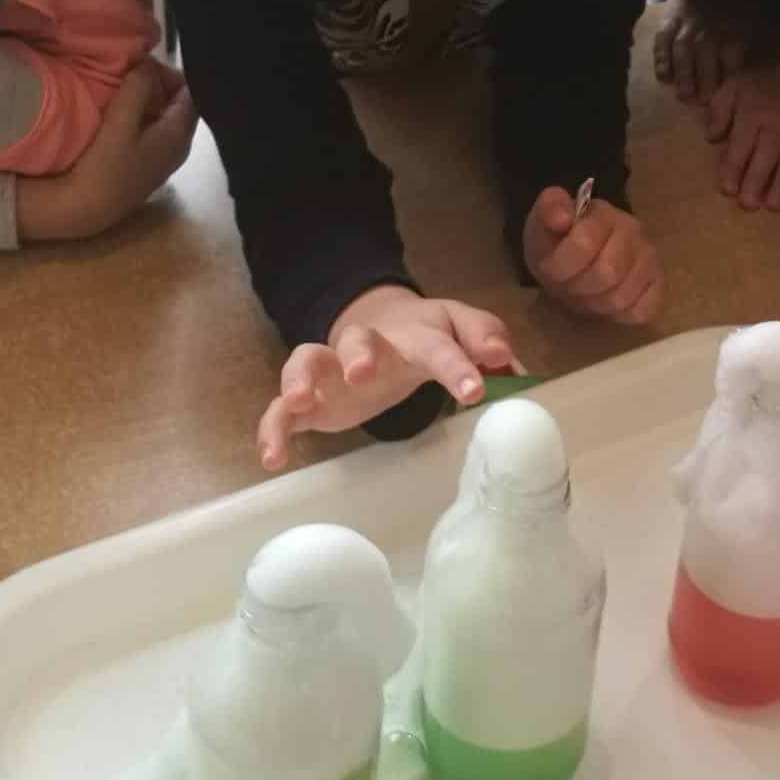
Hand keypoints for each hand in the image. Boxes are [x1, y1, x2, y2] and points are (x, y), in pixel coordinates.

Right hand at [17, 61, 193, 241]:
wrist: (89, 209)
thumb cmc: (106, 164)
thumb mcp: (120, 120)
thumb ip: (138, 87)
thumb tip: (148, 63)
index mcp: (179, 133)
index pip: (191, 91)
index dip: (170, 73)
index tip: (144, 64)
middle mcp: (181, 147)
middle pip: (182, 105)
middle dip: (162, 85)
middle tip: (135, 73)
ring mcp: (168, 159)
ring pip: (170, 118)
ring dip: (153, 101)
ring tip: (128, 90)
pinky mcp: (152, 166)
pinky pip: (160, 131)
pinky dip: (148, 116)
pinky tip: (127, 115)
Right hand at [256, 287, 513, 469]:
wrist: (378, 323)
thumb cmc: (428, 335)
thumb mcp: (460, 330)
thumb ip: (485, 340)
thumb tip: (507, 361)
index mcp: (416, 335)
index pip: (438, 346)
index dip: (456, 365)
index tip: (474, 390)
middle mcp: (369, 347)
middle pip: (359, 340)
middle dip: (359, 353)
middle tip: (362, 373)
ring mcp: (333, 370)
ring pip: (308, 361)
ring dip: (301, 377)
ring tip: (297, 400)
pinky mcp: (309, 399)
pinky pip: (280, 410)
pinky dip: (272, 429)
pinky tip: (272, 456)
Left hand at [524, 187, 663, 323]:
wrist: (577, 254)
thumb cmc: (558, 242)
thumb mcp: (542, 224)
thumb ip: (548, 212)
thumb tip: (562, 218)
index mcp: (603, 213)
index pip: (584, 243)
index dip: (560, 266)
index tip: (550, 270)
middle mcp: (633, 231)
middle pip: (607, 273)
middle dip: (578, 287)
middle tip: (569, 285)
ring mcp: (649, 258)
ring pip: (622, 296)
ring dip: (595, 303)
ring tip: (586, 293)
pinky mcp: (658, 284)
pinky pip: (642, 311)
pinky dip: (619, 315)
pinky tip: (607, 302)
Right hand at [651, 0, 744, 103]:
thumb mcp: (753, 18)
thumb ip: (751, 43)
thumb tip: (753, 67)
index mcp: (732, 35)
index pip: (732, 65)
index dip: (730, 84)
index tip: (729, 100)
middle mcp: (709, 36)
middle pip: (707, 66)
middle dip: (706, 87)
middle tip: (702, 103)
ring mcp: (686, 29)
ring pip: (683, 58)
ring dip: (684, 79)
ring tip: (684, 97)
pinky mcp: (668, 22)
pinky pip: (662, 44)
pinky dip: (662, 61)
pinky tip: (664, 77)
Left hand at [707, 63, 779, 210]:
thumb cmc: (761, 83)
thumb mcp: (733, 86)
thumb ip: (719, 110)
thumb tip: (711, 138)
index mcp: (751, 114)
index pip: (740, 145)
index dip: (733, 168)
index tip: (728, 190)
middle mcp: (775, 125)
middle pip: (766, 157)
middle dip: (757, 182)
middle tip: (749, 205)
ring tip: (775, 207)